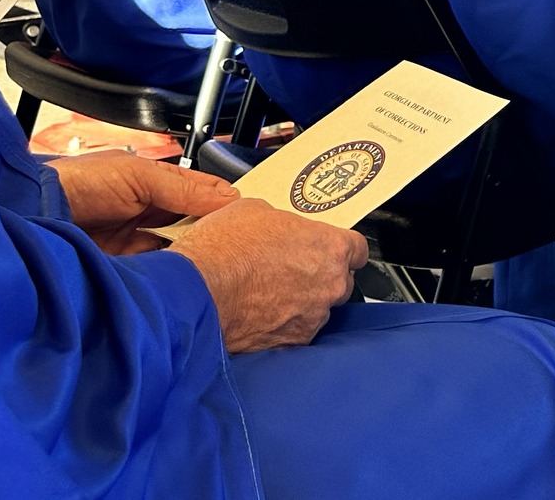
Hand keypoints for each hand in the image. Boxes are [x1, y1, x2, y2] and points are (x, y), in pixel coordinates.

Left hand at [51, 151, 239, 254]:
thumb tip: (228, 197)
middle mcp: (144, 212)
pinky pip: (156, 269)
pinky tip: (185, 272)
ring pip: (176, 248)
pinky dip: (170, 270)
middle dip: (209, 229)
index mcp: (150, 183)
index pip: (196, 192)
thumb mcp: (137, 177)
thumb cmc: (78, 184)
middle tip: (236, 239)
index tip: (246, 213)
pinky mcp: (123, 267)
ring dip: (191, 251)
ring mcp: (132, 241)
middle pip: (189, 222)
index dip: (220, 201)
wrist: (31, 216)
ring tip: (216, 257)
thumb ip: (182, 188)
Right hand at [169, 200, 367, 353]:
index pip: (358, 249)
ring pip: (316, 309)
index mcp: (330, 247)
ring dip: (300, 303)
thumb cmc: (223, 250)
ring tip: (266, 293)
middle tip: (288, 270)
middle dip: (319, 276)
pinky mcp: (290, 343)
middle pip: (339, 281)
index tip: (331, 250)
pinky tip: (259, 314)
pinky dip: (282, 326)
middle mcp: (329, 285)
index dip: (342, 249)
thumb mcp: (255, 211)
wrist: (196, 290)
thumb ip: (282, 222)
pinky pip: (294, 332)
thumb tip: (278, 227)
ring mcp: (312, 317)